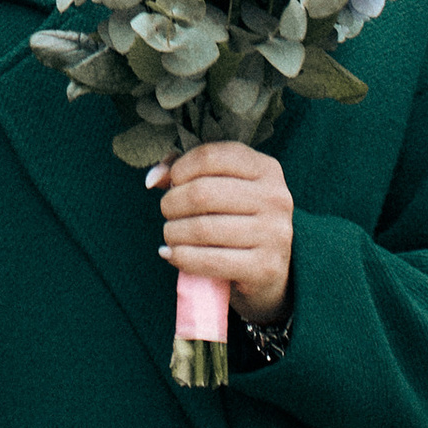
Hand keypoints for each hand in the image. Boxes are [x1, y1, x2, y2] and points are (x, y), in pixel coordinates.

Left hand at [150, 142, 294, 322]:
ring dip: (173, 232)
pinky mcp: (265, 267)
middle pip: (202, 192)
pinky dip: (182, 258)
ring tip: (169, 234)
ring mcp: (273, 233)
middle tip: (168, 212)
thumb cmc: (239, 219)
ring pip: (203, 228)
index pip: (212, 157)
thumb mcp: (223, 186)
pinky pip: (210, 261)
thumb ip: (186, 173)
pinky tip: (171, 255)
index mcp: (266, 168)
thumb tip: (153, 179)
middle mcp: (275, 198)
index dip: (181, 168)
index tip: (172, 182)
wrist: (273, 271)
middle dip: (172, 203)